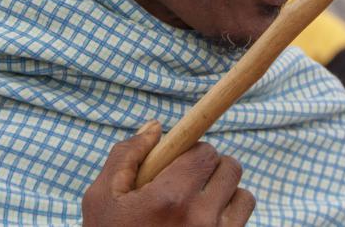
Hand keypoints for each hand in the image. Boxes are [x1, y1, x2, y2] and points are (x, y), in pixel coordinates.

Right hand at [82, 121, 255, 225]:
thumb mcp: (101, 198)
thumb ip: (126, 155)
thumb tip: (155, 127)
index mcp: (170, 198)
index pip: (206, 152)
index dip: (192, 151)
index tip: (180, 161)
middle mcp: (201, 219)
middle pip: (231, 168)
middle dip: (211, 167)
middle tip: (188, 180)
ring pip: (243, 196)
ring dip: (225, 193)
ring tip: (199, 203)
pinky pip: (243, 222)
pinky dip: (229, 217)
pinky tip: (204, 223)